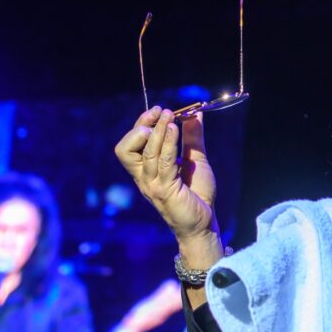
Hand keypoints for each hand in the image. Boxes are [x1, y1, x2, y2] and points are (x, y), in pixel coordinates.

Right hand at [114, 106, 217, 240]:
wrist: (205, 221)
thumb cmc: (197, 193)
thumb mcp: (196, 159)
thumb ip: (193, 137)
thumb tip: (195, 114)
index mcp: (146, 169)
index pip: (130, 144)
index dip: (141, 124)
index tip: (159, 110)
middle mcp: (143, 177)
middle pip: (126, 148)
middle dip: (142, 126)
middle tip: (162, 112)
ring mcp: (152, 184)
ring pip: (146, 153)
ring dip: (158, 131)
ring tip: (170, 116)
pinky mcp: (165, 190)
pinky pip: (164, 163)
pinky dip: (168, 144)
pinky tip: (176, 130)